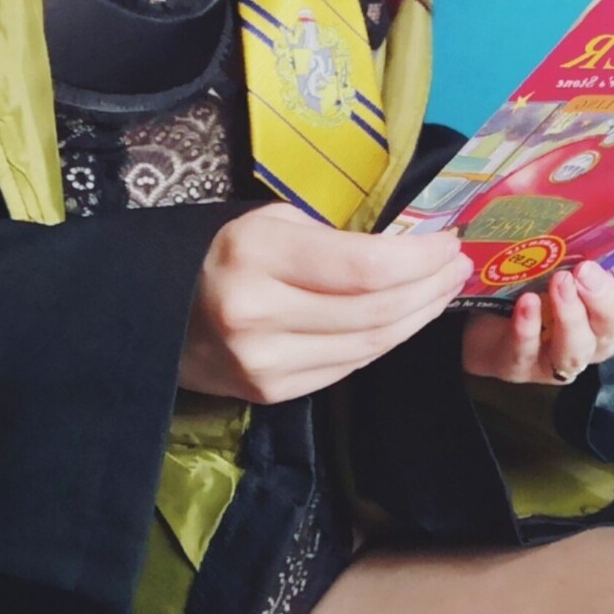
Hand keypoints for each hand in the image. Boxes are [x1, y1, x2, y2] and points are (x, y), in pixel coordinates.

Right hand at [182, 206, 473, 404]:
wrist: (155, 312)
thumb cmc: (224, 251)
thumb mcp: (270, 220)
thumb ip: (334, 237)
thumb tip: (412, 246)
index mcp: (256, 255)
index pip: (364, 267)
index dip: (419, 259)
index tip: (449, 242)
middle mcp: (258, 315)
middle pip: (374, 311)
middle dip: (429, 287)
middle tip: (458, 265)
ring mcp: (263, 363)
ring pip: (369, 346)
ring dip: (417, 317)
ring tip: (443, 290)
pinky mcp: (270, 392)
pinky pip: (348, 367)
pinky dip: (384, 342)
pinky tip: (405, 318)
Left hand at [460, 249, 613, 385]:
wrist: (474, 325)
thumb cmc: (520, 290)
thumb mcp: (545, 265)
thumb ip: (568, 245)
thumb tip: (586, 204)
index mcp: (598, 311)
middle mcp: (586, 338)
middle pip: (609, 326)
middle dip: (602, 299)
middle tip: (584, 271)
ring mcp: (554, 358)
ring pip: (575, 349)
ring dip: (571, 316)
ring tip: (559, 283)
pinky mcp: (520, 367)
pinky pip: (528, 351)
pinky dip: (529, 327)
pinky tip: (527, 304)